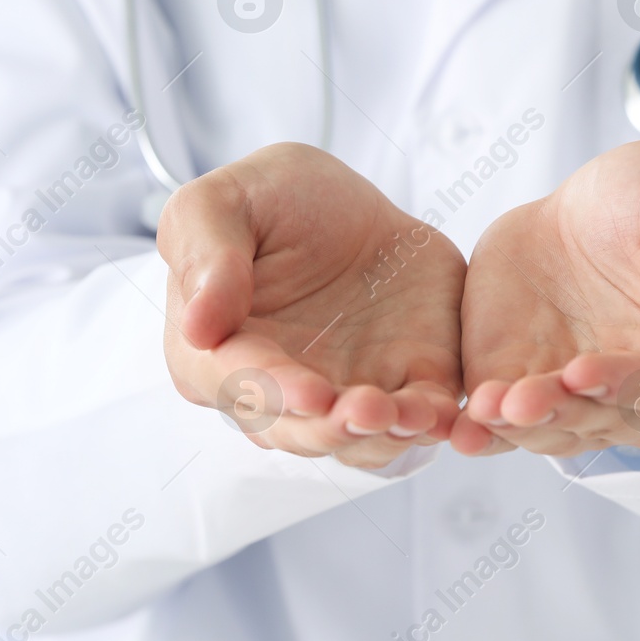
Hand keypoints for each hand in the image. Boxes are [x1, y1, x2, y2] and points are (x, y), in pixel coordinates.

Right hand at [158, 143, 465, 468]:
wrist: (351, 203)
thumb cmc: (270, 201)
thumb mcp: (219, 202)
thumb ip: (204, 254)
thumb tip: (197, 325)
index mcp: (216, 353)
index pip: (239, 382)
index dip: (274, 391)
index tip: (311, 393)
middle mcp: (278, 390)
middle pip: (299, 429)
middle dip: (334, 428)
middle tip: (367, 411)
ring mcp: (343, 394)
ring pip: (359, 439)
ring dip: (385, 435)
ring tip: (412, 415)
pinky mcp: (406, 384)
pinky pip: (418, 416)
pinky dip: (430, 421)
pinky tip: (443, 414)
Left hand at [451, 140, 639, 458]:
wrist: (580, 205)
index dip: (630, 384)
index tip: (585, 370)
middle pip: (613, 420)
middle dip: (567, 412)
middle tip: (523, 399)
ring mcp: (588, 403)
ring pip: (560, 431)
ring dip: (523, 427)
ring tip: (488, 407)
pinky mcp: (531, 394)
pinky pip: (510, 427)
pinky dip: (487, 433)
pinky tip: (463, 430)